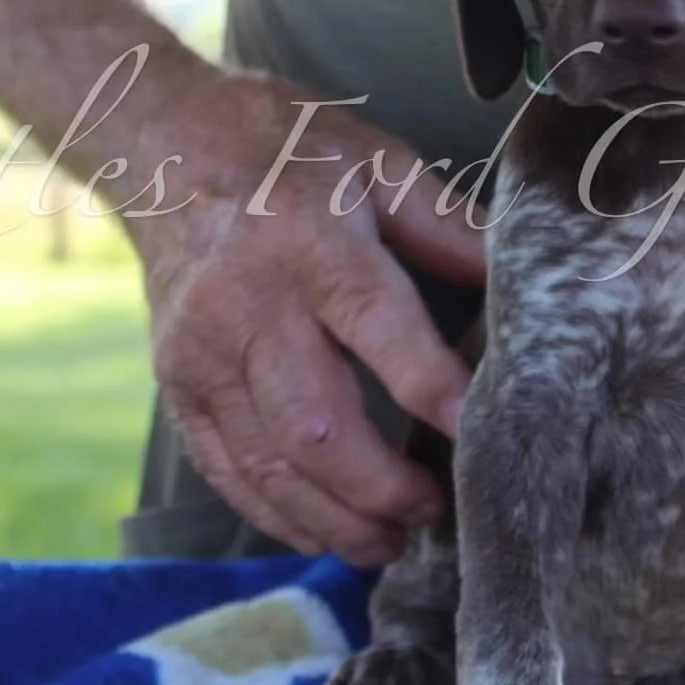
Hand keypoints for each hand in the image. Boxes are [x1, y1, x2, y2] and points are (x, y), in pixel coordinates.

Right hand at [126, 73, 484, 565]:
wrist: (164, 141)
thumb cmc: (291, 150)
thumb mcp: (380, 164)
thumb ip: (450, 229)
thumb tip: (519, 288)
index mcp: (312, 243)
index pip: (381, 331)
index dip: (435, 393)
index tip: (483, 439)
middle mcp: (250, 305)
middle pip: (318, 426)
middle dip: (382, 489)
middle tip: (436, 515)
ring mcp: (203, 351)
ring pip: (269, 464)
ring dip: (334, 520)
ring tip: (390, 543)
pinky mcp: (175, 381)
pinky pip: (225, 468)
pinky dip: (275, 514)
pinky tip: (322, 534)